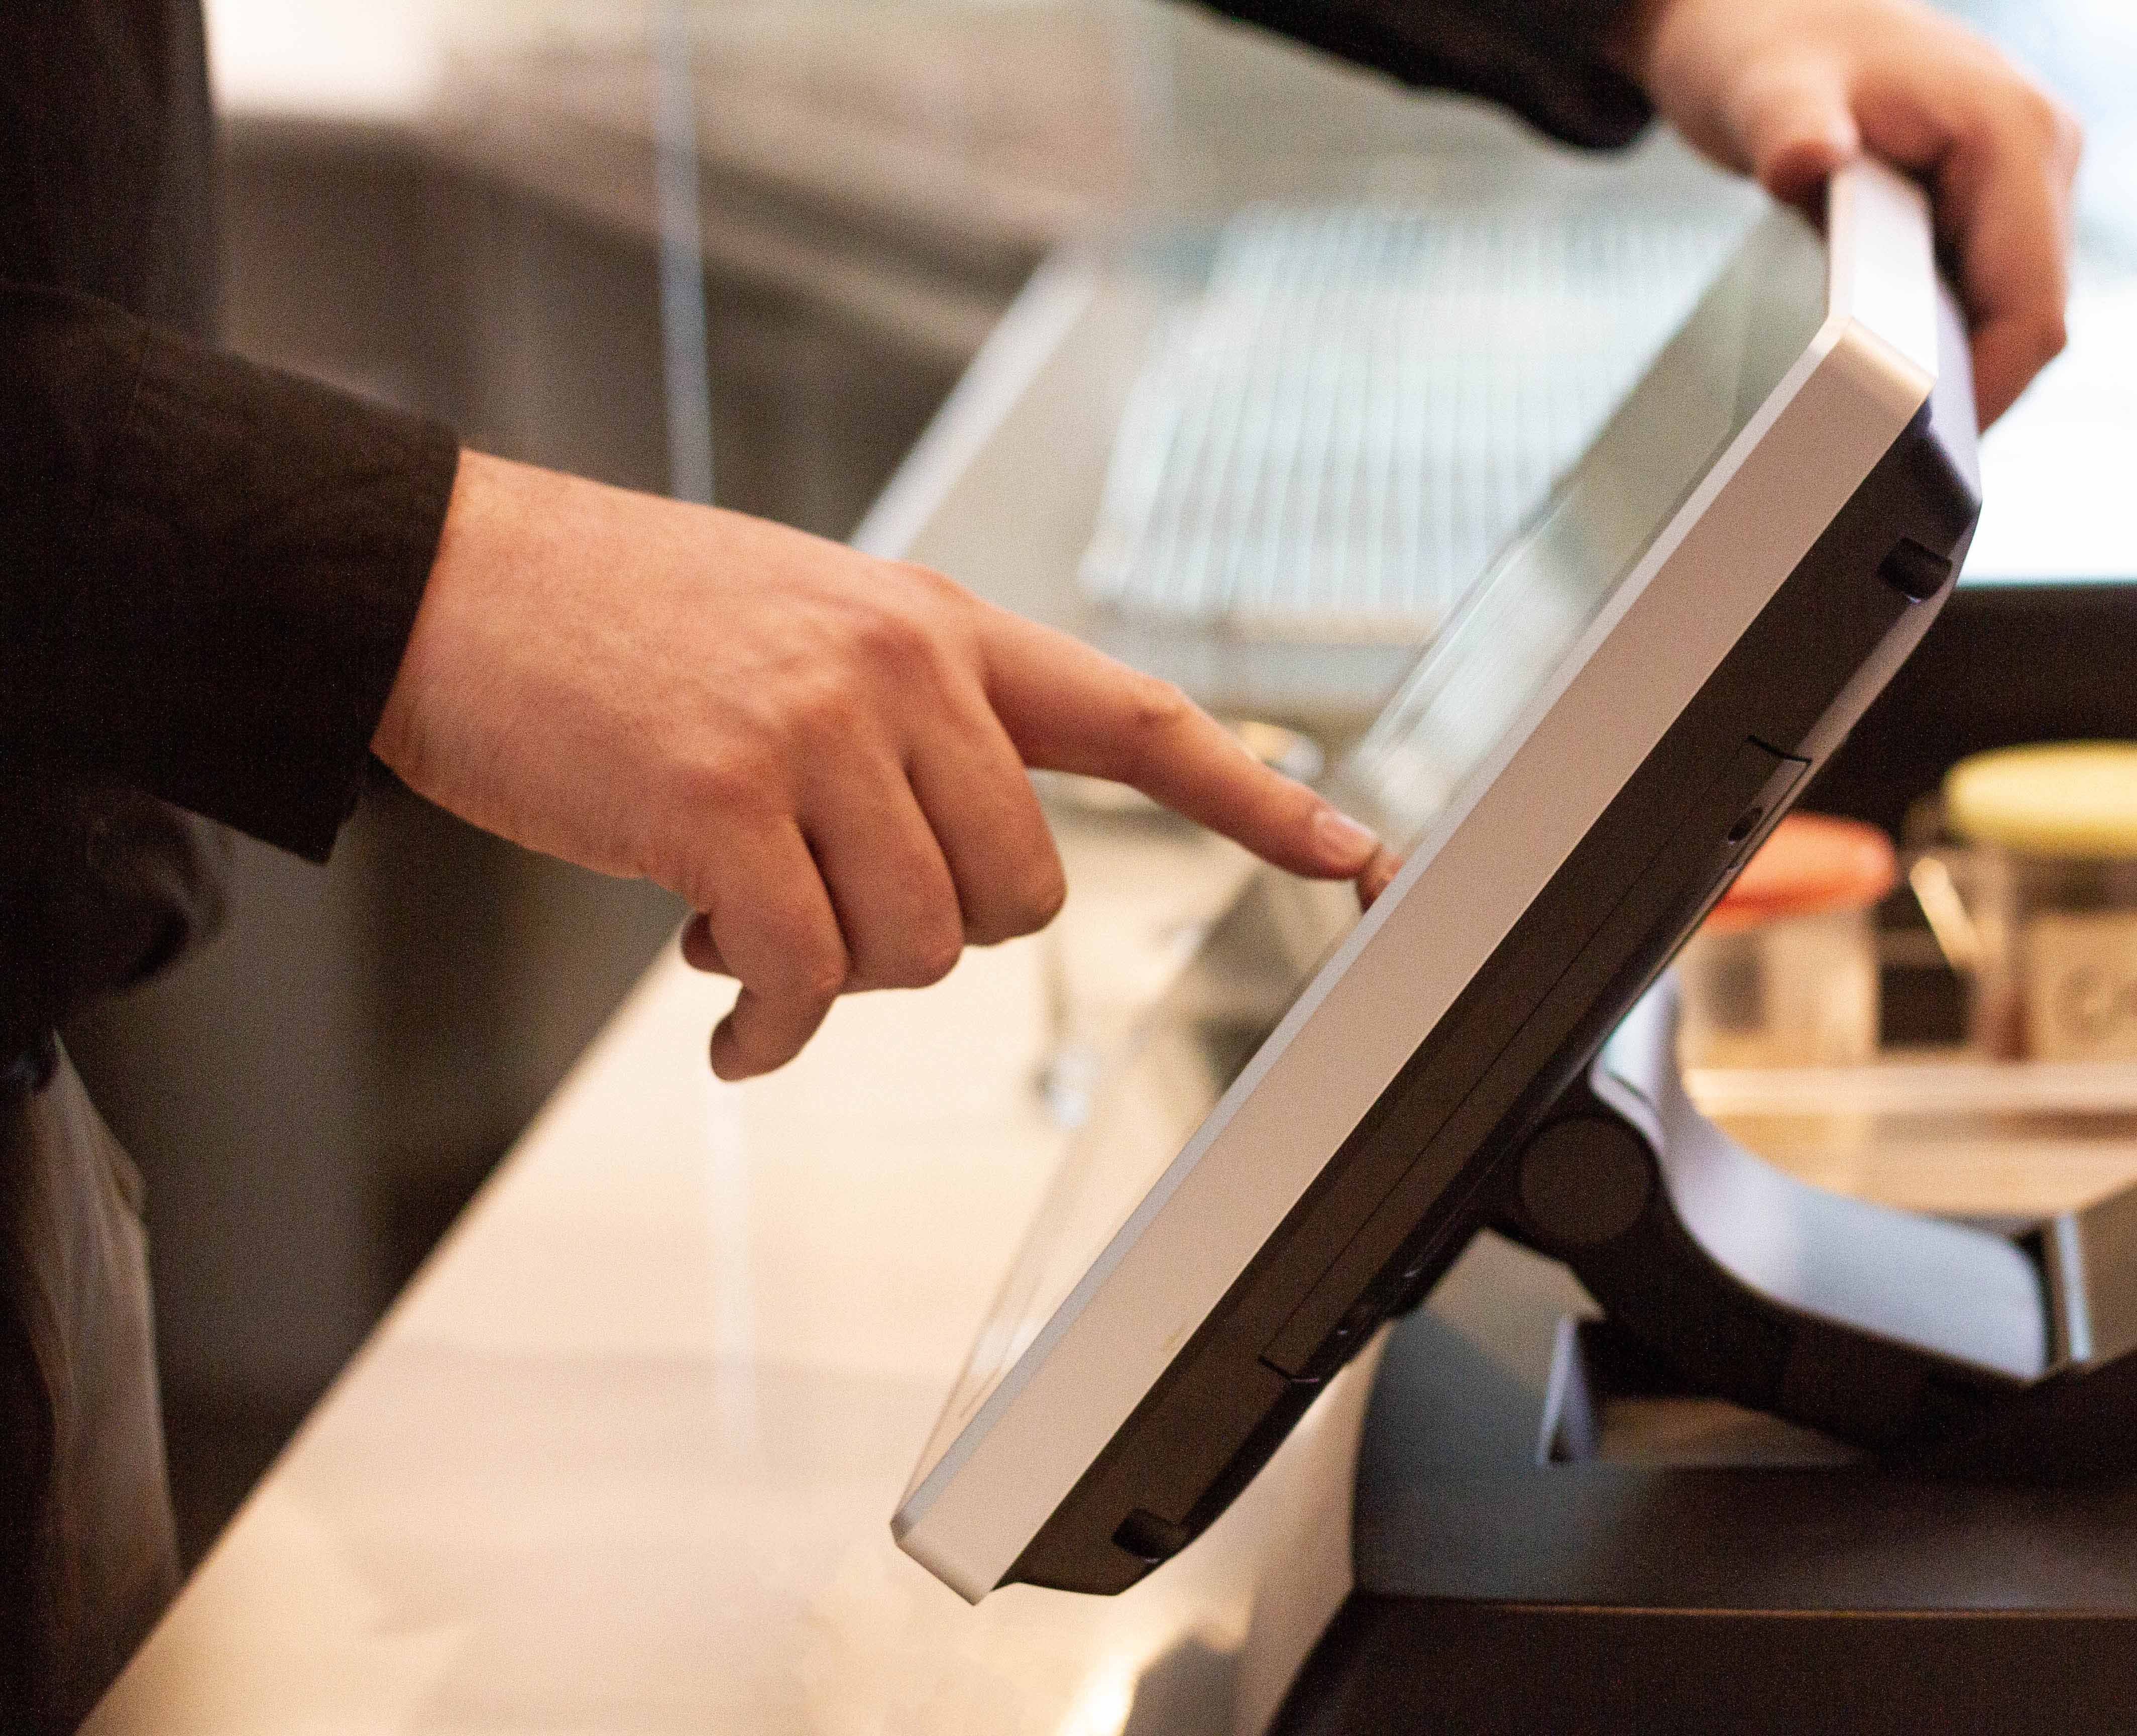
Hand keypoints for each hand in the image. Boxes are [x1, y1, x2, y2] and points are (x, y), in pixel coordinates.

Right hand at [373, 453, 1384, 1079]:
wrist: (457, 581)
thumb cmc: (630, 623)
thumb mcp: (809, 629)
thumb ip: (911, 729)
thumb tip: (954, 887)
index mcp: (942, 628)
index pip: (1136, 716)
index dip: (1258, 793)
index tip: (1354, 853)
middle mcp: (903, 670)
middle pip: (1023, 891)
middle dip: (935, 934)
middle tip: (825, 911)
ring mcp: (815, 730)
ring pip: (921, 943)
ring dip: (836, 975)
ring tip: (741, 925)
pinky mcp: (721, 801)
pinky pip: (805, 976)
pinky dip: (773, 1029)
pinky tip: (729, 1024)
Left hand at [1623, 0, 2080, 424]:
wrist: (1756, 11)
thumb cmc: (1760, 45)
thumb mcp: (1760, 89)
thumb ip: (1786, 129)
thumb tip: (1805, 162)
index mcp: (2012, 129)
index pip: (2035, 309)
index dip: (1986, 396)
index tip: (1917, 456)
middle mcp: (2042, 150)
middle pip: (2035, 320)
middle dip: (1970, 390)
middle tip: (1883, 456)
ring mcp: (2027, 176)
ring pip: (2016, 313)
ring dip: (1957, 365)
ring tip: (1875, 415)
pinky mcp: (1998, 199)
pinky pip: (1988, 292)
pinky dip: (1943, 334)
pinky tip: (1883, 364)